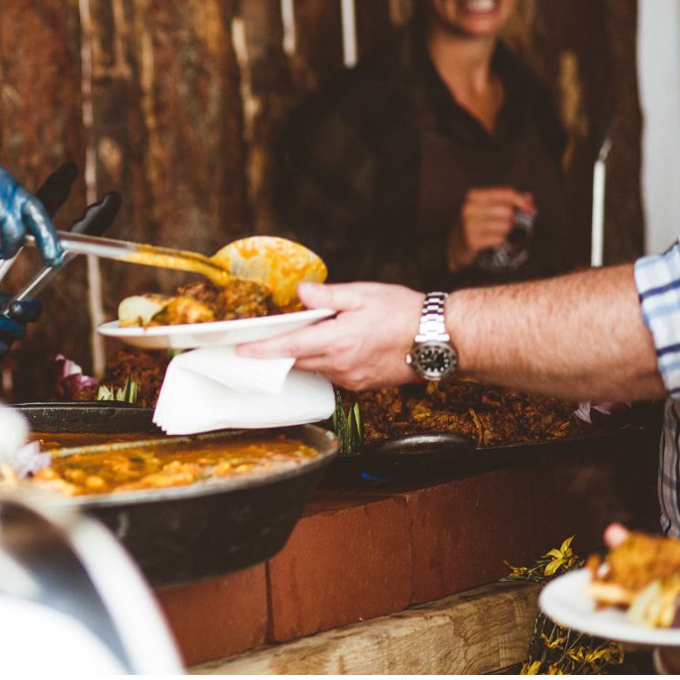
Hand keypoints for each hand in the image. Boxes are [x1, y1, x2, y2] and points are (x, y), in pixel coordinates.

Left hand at [236, 281, 424, 390]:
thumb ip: (327, 296)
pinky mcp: (362, 385)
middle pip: (296, 362)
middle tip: (257, 344)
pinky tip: (328, 347)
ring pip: (314, 369)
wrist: (439, 339)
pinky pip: (331, 375)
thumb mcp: (363, 294)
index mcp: (338, 342)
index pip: (289, 348)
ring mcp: (352, 378)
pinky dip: (322, 362)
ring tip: (298, 337)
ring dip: (302, 356)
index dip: (262, 350)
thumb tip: (301, 294)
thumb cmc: (404, 313)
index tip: (240, 351)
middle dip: (275, 354)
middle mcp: (342, 365)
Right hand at [447, 187, 534, 271]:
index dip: (522, 201)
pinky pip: (499, 239)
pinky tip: (492, 240)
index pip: (506, 193)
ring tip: (497, 232)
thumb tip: (529, 197)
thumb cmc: (476, 224)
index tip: (531, 210)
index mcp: (473, 195)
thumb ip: (508, 200)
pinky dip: (500, 241)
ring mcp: (468, 224)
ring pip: (505, 225)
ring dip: (506, 231)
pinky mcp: (471, 240)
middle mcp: (469, 208)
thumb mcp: (488, 208)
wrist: (456, 246)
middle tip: (508, 225)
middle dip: (513, 219)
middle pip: (508, 210)